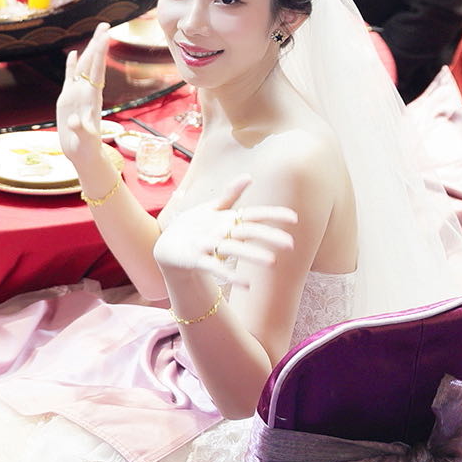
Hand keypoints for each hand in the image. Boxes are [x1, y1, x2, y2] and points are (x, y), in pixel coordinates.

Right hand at [57, 24, 112, 167]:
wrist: (82, 153)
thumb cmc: (86, 147)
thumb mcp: (84, 140)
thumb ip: (80, 129)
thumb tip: (74, 121)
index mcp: (91, 98)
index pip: (97, 70)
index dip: (100, 53)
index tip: (105, 36)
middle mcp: (86, 92)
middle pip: (93, 63)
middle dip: (98, 44)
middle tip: (106, 24)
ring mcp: (78, 94)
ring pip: (83, 67)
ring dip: (88, 50)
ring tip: (95, 33)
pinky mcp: (68, 98)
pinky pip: (70, 77)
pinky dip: (71, 64)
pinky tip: (71, 53)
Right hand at [151, 176, 296, 289]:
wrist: (166, 246)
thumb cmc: (193, 226)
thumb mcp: (211, 210)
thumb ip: (231, 195)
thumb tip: (249, 175)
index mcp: (225, 217)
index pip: (252, 213)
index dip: (272, 214)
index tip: (294, 218)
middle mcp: (217, 228)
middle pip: (246, 230)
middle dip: (268, 236)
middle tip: (291, 244)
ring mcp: (205, 243)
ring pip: (231, 248)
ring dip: (251, 254)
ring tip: (272, 263)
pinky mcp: (195, 258)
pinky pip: (214, 267)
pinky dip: (230, 275)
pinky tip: (247, 285)